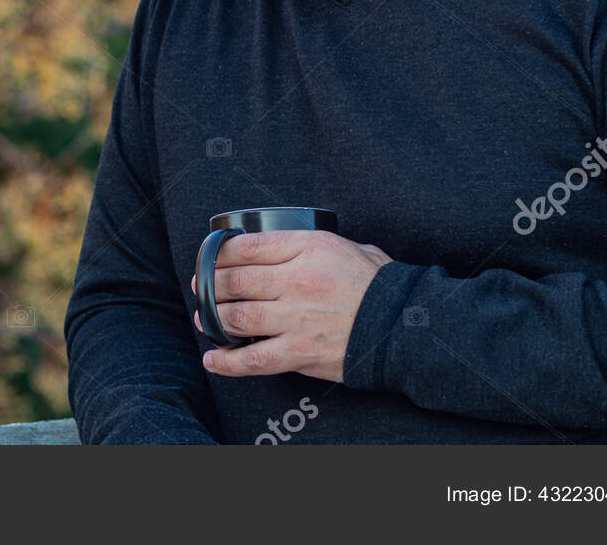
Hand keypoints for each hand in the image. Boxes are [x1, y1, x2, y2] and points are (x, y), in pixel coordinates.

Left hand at [190, 230, 392, 383]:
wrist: (404, 327)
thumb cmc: (380, 286)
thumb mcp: (350, 247)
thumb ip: (314, 246)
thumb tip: (286, 246)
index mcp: (309, 248)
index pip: (249, 246)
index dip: (220, 252)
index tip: (211, 257)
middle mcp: (297, 281)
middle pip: (236, 280)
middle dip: (210, 285)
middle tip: (202, 288)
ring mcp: (296, 318)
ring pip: (237, 317)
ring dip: (214, 319)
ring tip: (205, 319)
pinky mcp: (299, 352)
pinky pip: (253, 359)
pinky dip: (228, 362)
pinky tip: (214, 359)